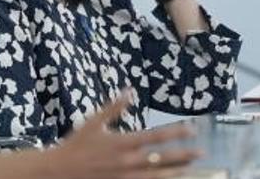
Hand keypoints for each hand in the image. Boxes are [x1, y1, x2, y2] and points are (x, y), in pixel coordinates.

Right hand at [52, 91, 199, 178]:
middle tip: (201, 152)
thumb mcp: (93, 122)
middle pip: (161, 159)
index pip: (155, 137)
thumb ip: (114, 107)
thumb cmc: (76, 145)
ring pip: (156, 176)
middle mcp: (127, 161)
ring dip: (176, 172)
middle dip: (183, 155)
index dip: (175, 133)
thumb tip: (130, 90)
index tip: (192, 130)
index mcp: (122, 142)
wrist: (59, 171)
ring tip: (190, 169)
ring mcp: (125, 177)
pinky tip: (169, 178)